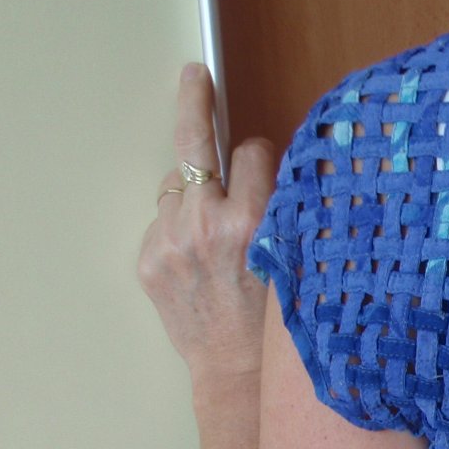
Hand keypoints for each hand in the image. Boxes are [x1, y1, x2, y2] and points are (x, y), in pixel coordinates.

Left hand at [138, 62, 277, 384]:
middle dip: (197, 103)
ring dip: (193, 195)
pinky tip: (198, 257)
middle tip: (196, 76)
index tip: (260, 161)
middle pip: (196, 142)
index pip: (251, 152)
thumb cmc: (278, 323)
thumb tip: (273, 165)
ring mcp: (171, 241)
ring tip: (213, 233)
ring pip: (176, 185)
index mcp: (254, 222)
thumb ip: (284, 209)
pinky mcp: (150, 258)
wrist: (237, 372)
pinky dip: (178, 228)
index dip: (260, 158)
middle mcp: (207, 225)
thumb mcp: (298, 258)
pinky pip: (162, 220)